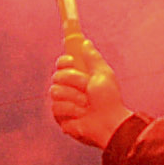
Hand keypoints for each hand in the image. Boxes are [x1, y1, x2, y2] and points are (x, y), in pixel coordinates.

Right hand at [49, 28, 130, 148]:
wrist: (109, 122)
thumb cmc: (109, 100)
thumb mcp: (103, 75)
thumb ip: (93, 58)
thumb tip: (85, 42)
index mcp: (79, 76)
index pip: (62, 63)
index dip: (64, 61)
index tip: (72, 61)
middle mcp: (69, 88)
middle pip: (57, 75)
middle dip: (74, 80)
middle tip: (87, 87)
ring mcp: (63, 101)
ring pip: (55, 91)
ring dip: (74, 97)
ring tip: (86, 104)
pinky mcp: (60, 116)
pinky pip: (56, 107)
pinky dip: (71, 109)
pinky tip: (81, 114)